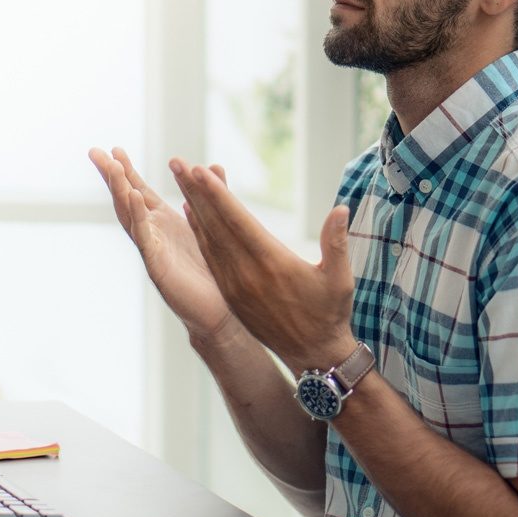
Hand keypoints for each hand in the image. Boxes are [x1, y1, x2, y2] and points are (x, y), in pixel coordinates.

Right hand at [89, 147, 236, 341]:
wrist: (218, 312)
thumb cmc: (212, 272)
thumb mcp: (212, 225)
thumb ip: (211, 195)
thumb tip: (213, 166)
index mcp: (162, 224)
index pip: (138, 192)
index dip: (126, 171)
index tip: (114, 149)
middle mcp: (152, 234)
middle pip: (125, 200)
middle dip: (112, 177)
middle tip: (96, 152)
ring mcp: (152, 250)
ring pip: (130, 216)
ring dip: (121, 191)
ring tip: (113, 168)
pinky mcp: (158, 266)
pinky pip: (145, 237)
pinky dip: (137, 216)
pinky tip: (132, 197)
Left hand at [170, 159, 356, 372]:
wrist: (313, 354)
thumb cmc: (331, 312)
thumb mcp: (340, 279)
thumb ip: (336, 243)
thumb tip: (340, 209)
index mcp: (271, 263)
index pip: (238, 221)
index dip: (218, 194)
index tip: (200, 171)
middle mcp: (246, 272)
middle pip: (215, 224)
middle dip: (196, 191)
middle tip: (178, 162)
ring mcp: (234, 284)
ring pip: (208, 238)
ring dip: (194, 207)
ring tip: (180, 180)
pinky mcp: (230, 293)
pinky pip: (209, 256)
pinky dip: (198, 232)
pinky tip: (190, 213)